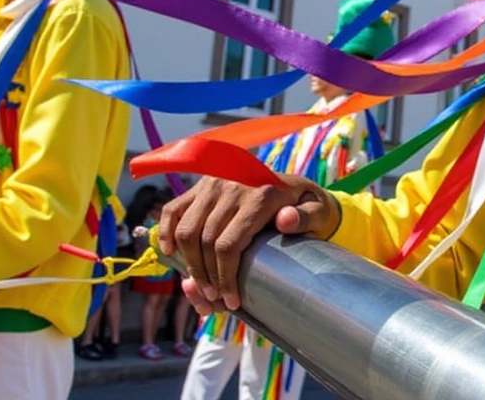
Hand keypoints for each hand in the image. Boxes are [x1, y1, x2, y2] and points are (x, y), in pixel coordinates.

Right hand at [158, 174, 340, 314]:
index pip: (228, 244)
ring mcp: (213, 184)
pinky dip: (166, 232)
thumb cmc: (308, 205)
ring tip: (201, 287)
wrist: (296, 183)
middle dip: (206, 278)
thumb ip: (307, 217)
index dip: (225, 278)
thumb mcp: (318, 210)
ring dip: (189, 264)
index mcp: (261, 195)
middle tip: (215, 301)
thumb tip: (285, 220)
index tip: (230, 301)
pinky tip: (169, 254)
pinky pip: (173, 209)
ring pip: (187, 231)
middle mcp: (232, 185)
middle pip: (205, 241)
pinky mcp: (201, 185)